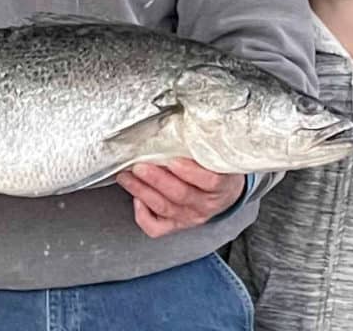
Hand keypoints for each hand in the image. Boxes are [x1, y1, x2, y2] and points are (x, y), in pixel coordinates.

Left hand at [115, 158, 244, 238]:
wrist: (226, 192)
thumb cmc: (216, 168)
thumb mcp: (215, 155)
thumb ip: (201, 145)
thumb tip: (176, 125)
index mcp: (220, 184)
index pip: (209, 181)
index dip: (190, 172)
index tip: (173, 160)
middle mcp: (205, 204)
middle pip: (180, 194)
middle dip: (156, 180)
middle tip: (139, 166)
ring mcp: (189, 217)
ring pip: (164, 208)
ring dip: (142, 191)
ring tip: (126, 176)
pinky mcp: (176, 225)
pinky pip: (156, 227)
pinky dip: (143, 215)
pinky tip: (136, 199)